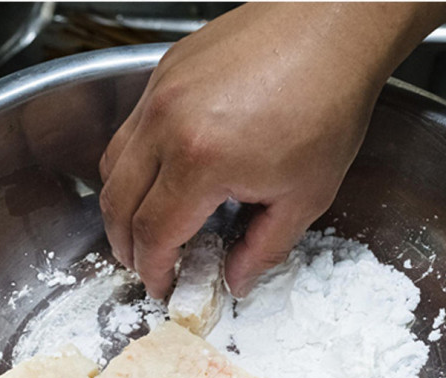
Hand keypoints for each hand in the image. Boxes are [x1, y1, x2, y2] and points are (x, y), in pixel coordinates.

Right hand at [98, 3, 445, 297]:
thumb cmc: (328, 101)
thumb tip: (236, 280)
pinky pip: (130, 127)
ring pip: (112, 163)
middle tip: (143, 262)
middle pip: (117, 203)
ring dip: (120, 204)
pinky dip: (133, 161)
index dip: (152, 268)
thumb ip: (263, 248)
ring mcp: (159, 93)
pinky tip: (163, 173)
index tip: (161, 284)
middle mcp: (166, 125)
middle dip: (123, 244)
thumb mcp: (307, 195)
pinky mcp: (165, 72)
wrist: (333, 26)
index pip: (153, 232)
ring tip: (143, 223)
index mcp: (201, 162)